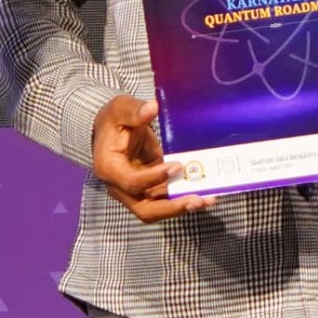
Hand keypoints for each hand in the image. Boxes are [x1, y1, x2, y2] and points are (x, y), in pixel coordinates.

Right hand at [87, 94, 212, 221]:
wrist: (111, 130)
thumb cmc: (114, 120)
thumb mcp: (120, 109)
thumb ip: (134, 111)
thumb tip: (152, 107)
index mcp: (109, 168)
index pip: (131, 182)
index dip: (154, 178)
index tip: (176, 167)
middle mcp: (121, 187)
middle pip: (145, 210)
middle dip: (172, 207)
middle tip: (197, 200)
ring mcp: (137, 192)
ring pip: (159, 209)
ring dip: (183, 206)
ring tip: (208, 198)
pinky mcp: (152, 190)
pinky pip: (168, 199)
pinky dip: (185, 198)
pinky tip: (207, 193)